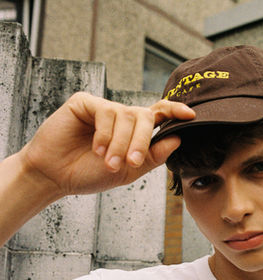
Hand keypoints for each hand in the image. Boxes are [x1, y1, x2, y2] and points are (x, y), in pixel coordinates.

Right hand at [19, 92, 194, 196]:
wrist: (55, 177)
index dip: (175, 111)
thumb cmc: (89, 174)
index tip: (191, 115)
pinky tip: (96, 149)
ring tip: (109, 163)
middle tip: (131, 163)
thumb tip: (177, 140)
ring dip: (120, 144)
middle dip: (141, 141)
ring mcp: (102, 107)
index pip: (159, 114)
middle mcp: (120, 115)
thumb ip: (153, 156)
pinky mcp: (84, 102)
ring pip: (126, 116)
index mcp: (134, 130)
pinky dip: (104, 134)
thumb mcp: (128, 171)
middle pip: (144, 117)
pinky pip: (105, 113)